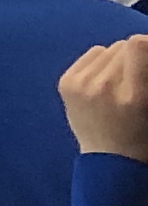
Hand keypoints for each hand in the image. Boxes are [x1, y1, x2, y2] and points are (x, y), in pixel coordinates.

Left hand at [66, 38, 147, 163]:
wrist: (110, 162)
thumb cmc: (142, 135)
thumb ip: (146, 74)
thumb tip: (143, 44)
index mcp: (133, 95)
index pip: (137, 45)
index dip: (147, 45)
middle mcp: (103, 87)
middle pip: (122, 46)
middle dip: (135, 57)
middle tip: (138, 76)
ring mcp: (80, 85)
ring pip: (106, 49)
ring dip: (117, 60)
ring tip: (121, 81)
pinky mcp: (66, 84)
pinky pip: (90, 55)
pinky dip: (100, 63)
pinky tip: (104, 81)